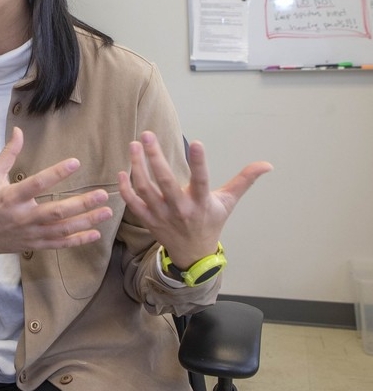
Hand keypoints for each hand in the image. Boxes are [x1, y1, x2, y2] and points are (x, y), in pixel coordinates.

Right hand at [0, 127, 112, 275]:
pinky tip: (95, 233)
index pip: (36, 184)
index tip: (75, 162)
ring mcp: (30, 233)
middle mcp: (23, 217)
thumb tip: (18, 131)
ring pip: (62, 229)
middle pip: (56, 212)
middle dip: (81, 204)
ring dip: (86, 221)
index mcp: (10, 197)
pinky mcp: (35, 245)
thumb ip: (7, 154)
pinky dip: (78, 240)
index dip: (56, 173)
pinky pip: (59, 244)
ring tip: (107, 212)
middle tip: (102, 193)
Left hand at [117, 131, 272, 268]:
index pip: (202, 180)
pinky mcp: (148, 219)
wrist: (193, 254)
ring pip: (145, 189)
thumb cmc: (210, 221)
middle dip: (155, 157)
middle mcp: (180, 209)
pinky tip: (122, 171)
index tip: (197, 142)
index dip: (200, 162)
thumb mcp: (228, 202)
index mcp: (201, 203)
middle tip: (147, 135)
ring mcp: (161, 215)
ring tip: (134, 146)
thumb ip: (244, 180)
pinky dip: (125, 189)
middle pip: (165, 182)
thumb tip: (267, 164)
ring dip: (137, 167)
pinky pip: (133, 203)